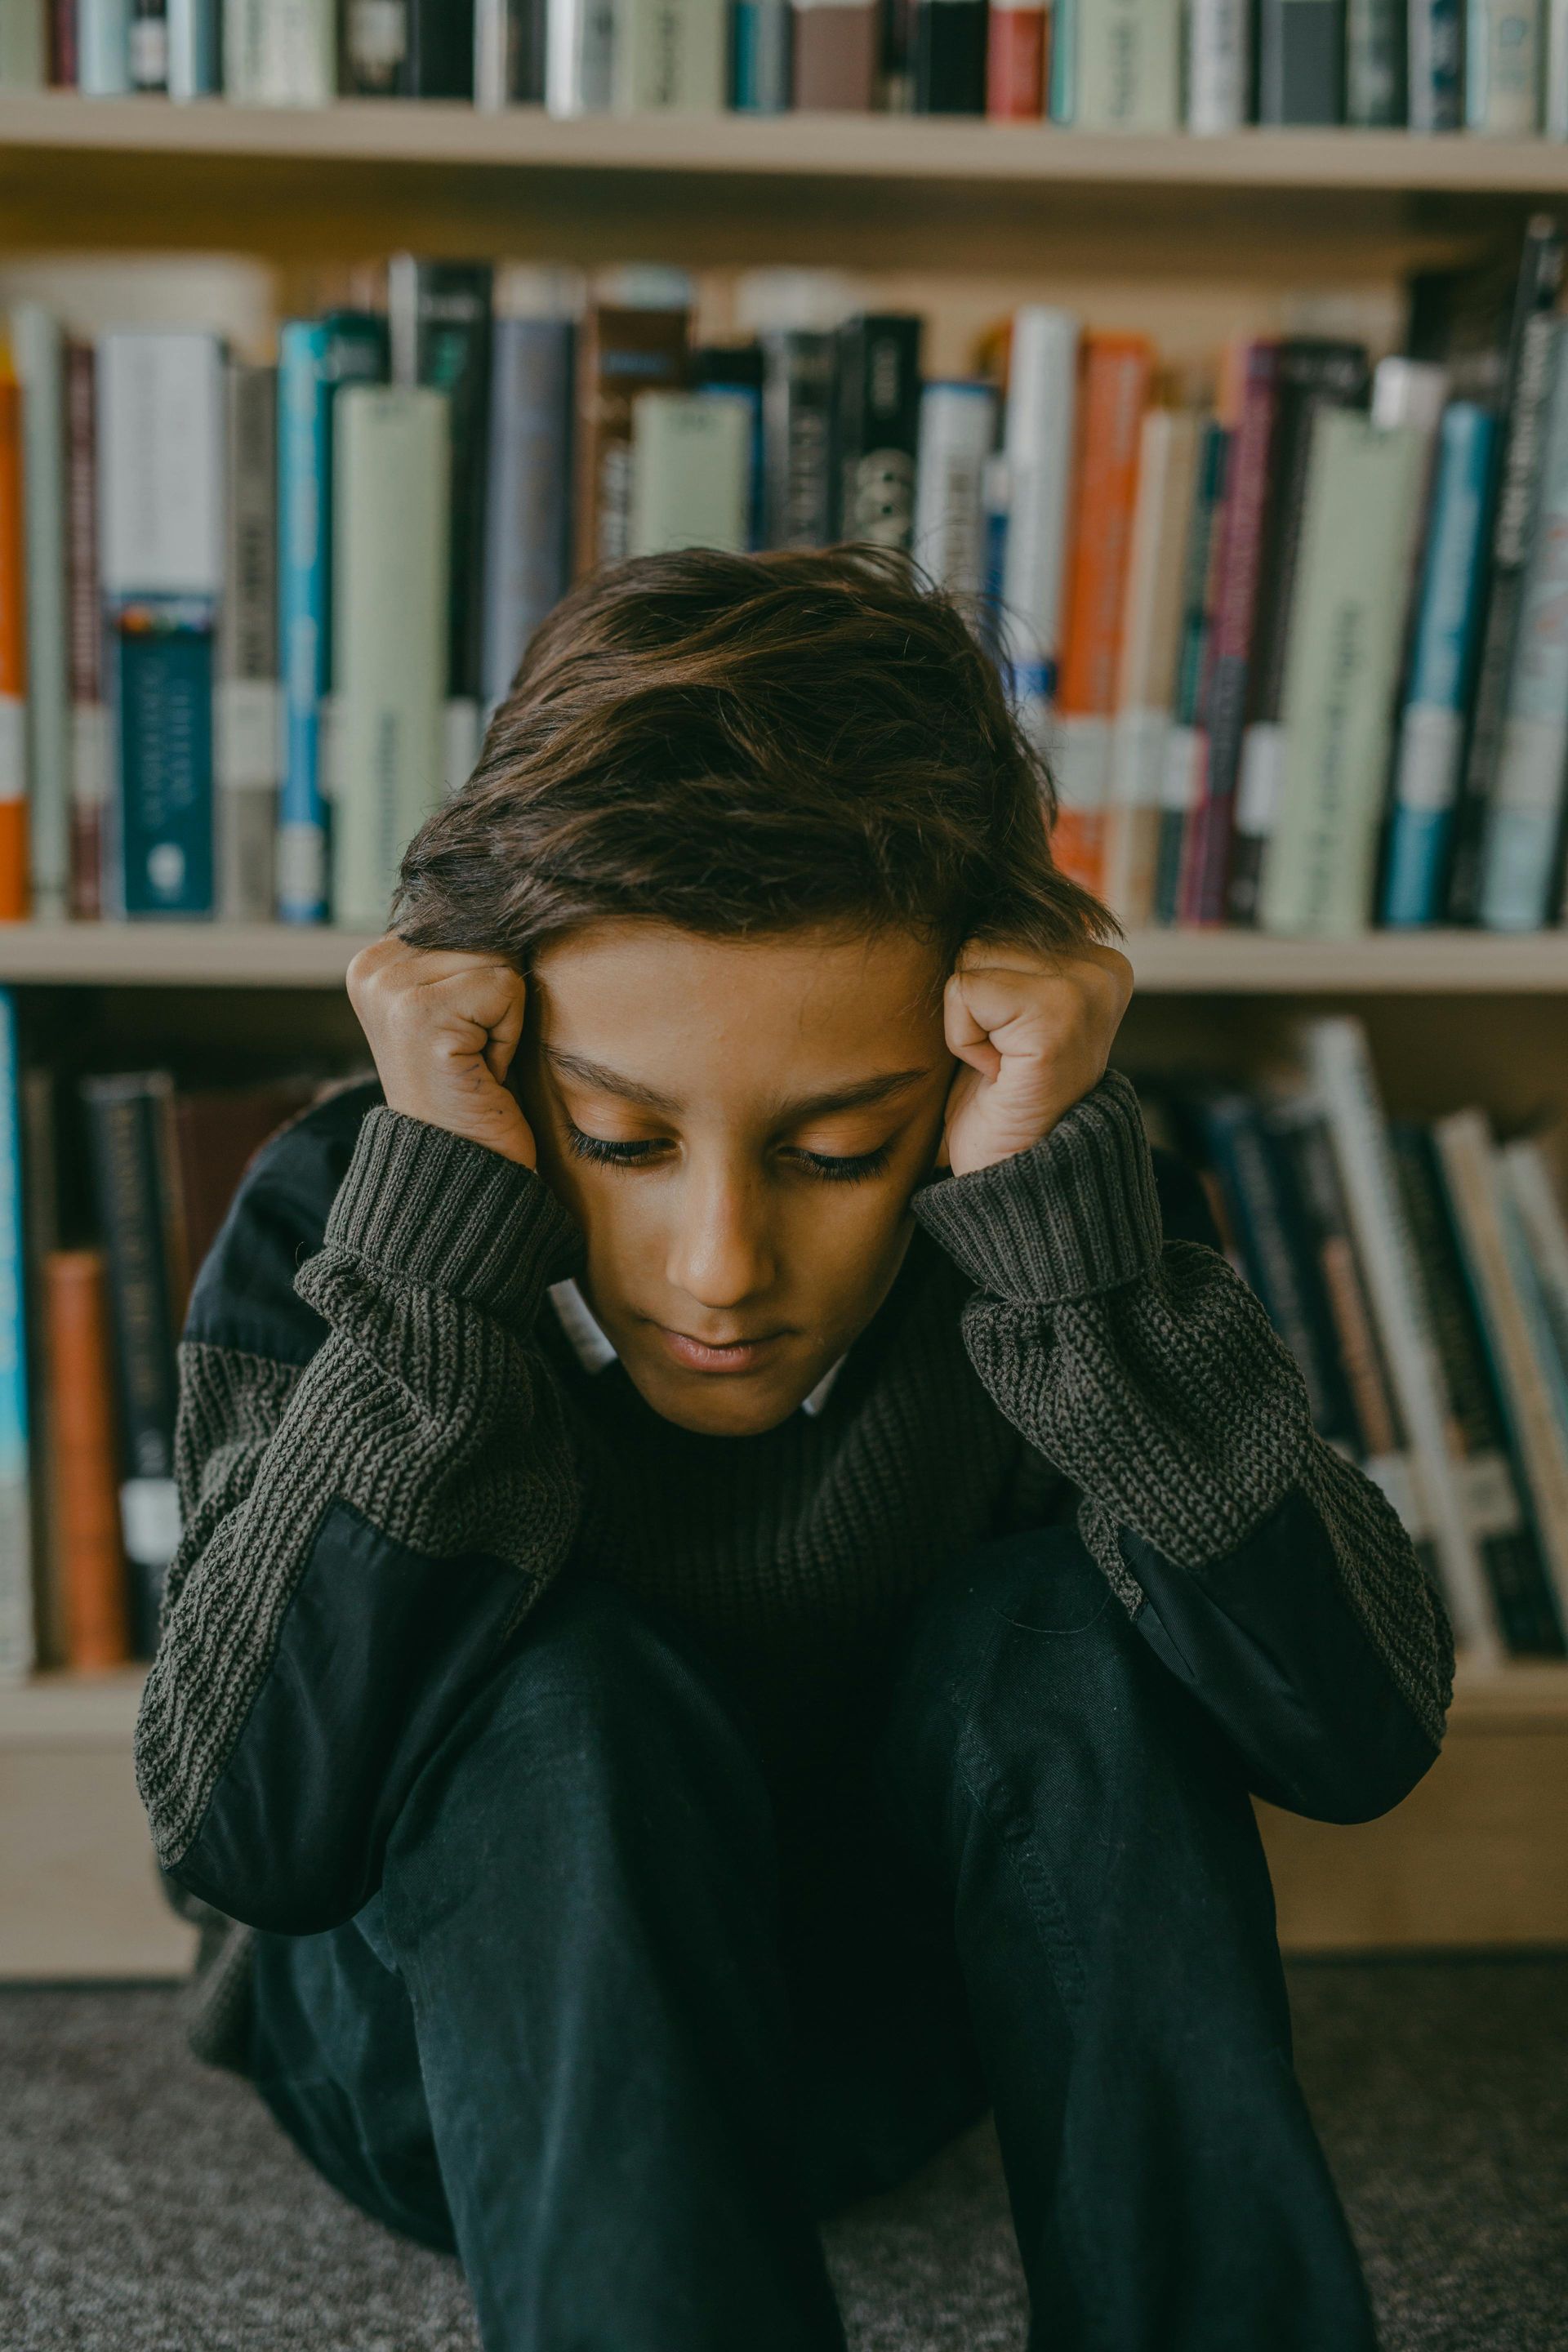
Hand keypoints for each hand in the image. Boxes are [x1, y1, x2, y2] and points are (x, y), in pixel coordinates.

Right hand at [346, 934, 535, 1168]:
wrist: (459, 1167)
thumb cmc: (471, 1088)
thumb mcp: (457, 1008)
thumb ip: (463, 954)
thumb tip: (513, 897)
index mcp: (374, 960)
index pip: (469, 922)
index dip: (485, 982)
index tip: (459, 1036)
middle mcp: (372, 968)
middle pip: (486, 936)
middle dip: (497, 999)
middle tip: (470, 1054)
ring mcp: (391, 990)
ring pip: (500, 961)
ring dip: (505, 1018)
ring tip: (474, 1061)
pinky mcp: (423, 1015)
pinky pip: (507, 989)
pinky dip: (508, 1036)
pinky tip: (480, 1070)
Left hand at [940, 941, 1133, 1179]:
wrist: (1017, 1177)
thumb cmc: (999, 1096)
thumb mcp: (1006, 1009)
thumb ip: (1003, 954)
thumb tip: (959, 896)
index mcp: (1098, 959)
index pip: (998, 919)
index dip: (982, 985)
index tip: (1013, 1040)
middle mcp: (1103, 967)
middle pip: (983, 932)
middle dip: (972, 999)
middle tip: (1004, 1056)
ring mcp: (1086, 989)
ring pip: (970, 955)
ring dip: (966, 1020)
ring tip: (1001, 1063)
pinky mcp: (1057, 1014)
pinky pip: (964, 990)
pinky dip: (961, 1037)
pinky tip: (997, 1072)